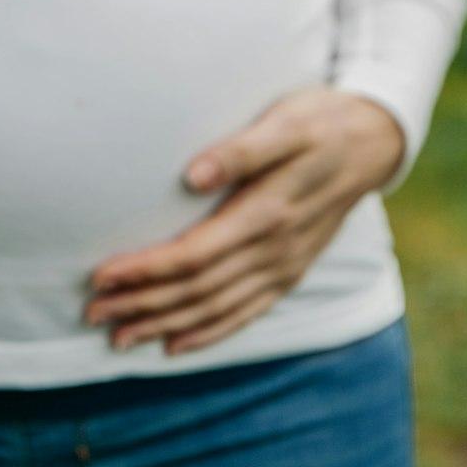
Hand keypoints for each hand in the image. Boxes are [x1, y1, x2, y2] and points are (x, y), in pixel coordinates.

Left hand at [84, 87, 404, 356]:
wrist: (374, 140)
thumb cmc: (319, 121)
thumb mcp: (285, 122)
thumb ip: (241, 149)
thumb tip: (192, 174)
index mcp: (268, 213)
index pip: (193, 255)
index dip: (145, 270)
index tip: (101, 276)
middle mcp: (275, 249)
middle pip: (197, 289)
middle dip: (142, 304)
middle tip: (92, 313)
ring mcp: (285, 265)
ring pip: (216, 308)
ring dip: (165, 325)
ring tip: (119, 337)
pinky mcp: (290, 271)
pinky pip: (246, 313)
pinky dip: (209, 333)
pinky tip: (175, 345)